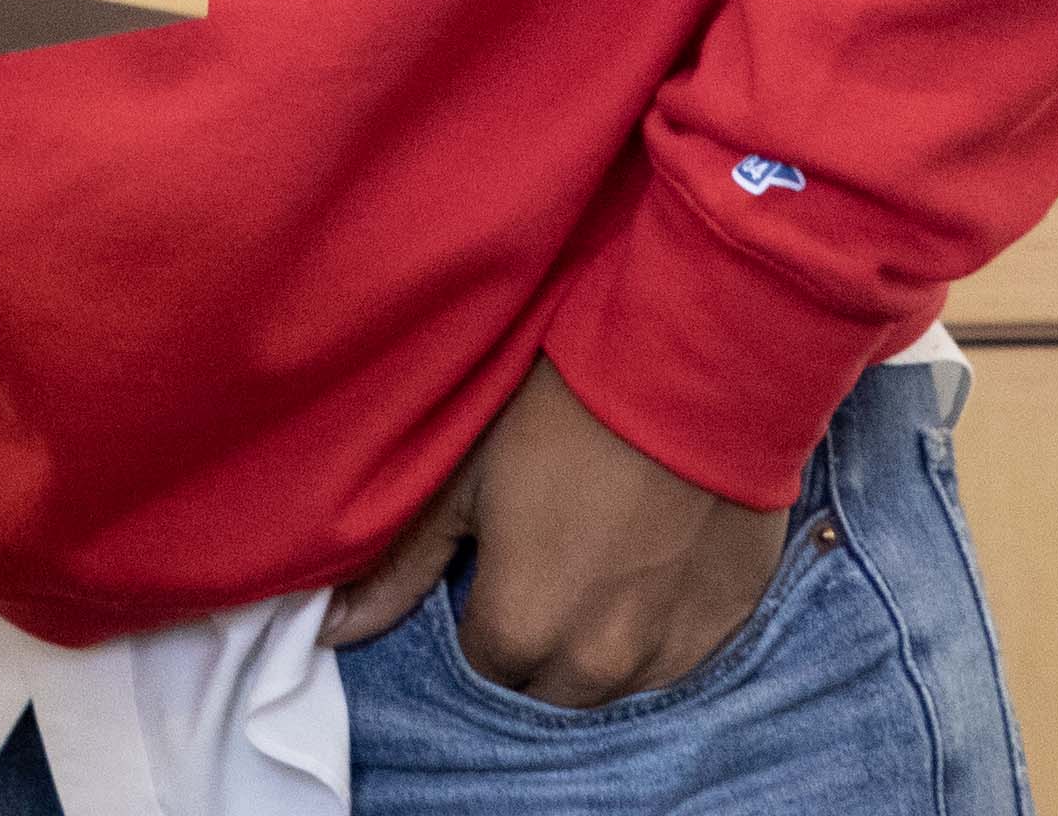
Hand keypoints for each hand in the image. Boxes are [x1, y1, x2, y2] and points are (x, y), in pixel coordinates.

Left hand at [324, 363, 785, 706]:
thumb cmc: (565, 407)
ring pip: (611, 689)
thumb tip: (332, 630)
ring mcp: (667, 654)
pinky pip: (676, 666)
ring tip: (599, 568)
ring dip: (595, 648)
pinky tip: (651, 572)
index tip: (494, 570)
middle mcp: (594, 664)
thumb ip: (399, 568)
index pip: (481, 668)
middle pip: (545, 693)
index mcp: (519, 629)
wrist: (693, 364)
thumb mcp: (463, 475)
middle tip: (547, 568)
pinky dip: (657, 636)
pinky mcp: (725, 630)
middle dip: (536, 646)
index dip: (483, 617)